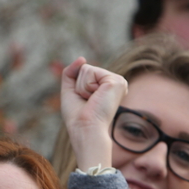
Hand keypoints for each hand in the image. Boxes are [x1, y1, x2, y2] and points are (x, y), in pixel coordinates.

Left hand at [60, 57, 127, 171]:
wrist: (85, 129)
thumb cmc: (78, 117)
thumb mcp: (70, 91)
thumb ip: (71, 72)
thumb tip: (82, 58)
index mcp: (107, 87)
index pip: (84, 73)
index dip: (77, 87)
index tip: (86, 103)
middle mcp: (115, 83)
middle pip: (84, 69)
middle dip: (79, 86)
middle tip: (87, 102)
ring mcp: (118, 81)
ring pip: (86, 69)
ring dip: (82, 87)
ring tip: (91, 101)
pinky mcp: (116, 80)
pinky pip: (89, 71)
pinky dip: (85, 86)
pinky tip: (95, 98)